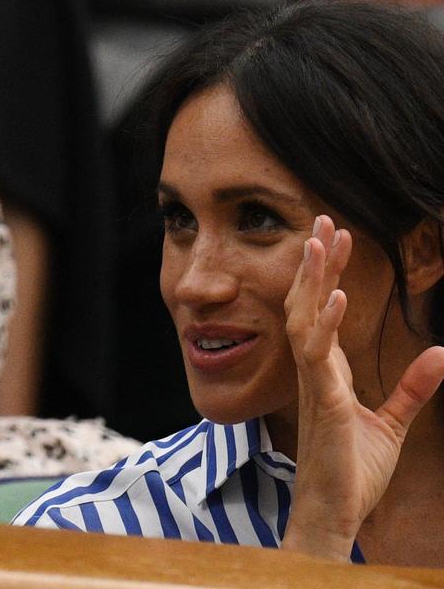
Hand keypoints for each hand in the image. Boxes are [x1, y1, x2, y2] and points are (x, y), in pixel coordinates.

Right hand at [280, 215, 443, 560]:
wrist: (337, 511)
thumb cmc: (353, 471)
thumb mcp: (393, 424)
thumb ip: (414, 387)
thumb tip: (442, 354)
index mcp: (326, 371)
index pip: (318, 310)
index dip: (325, 272)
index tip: (333, 236)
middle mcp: (314, 370)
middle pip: (305, 303)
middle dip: (313, 262)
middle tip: (320, 221)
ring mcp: (314, 383)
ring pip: (303, 318)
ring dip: (311, 279)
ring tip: (318, 243)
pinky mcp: (322, 401)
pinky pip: (317, 353)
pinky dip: (323, 322)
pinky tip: (335, 294)